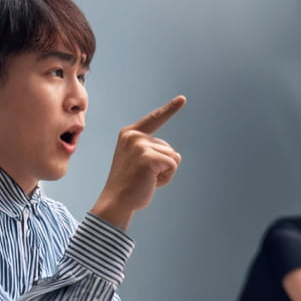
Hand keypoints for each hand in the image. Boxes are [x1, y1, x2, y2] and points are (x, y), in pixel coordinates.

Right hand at [91, 96, 185, 230]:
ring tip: (146, 179)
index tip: (183, 98)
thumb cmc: (130, 184)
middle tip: (143, 176)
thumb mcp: (137, 160)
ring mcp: (140, 145)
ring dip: (165, 172)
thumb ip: (150, 151)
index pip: (155, 119)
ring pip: (173, 157)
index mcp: (129, 134)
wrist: (117, 202)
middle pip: (169, 148)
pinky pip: (173, 165)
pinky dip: (167, 178)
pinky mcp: (148, 157)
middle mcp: (134, 136)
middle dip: (163, 165)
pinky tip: (151, 182)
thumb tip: (174, 156)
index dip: (170, 109)